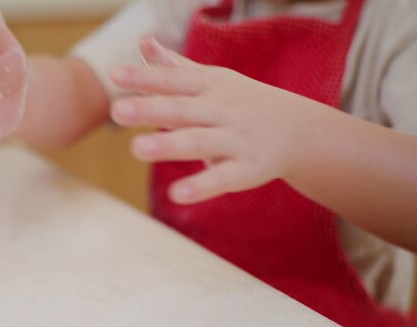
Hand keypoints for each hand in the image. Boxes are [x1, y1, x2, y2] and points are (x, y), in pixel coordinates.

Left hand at [110, 36, 335, 203]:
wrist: (301, 130)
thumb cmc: (242, 103)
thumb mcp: (211, 80)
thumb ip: (173, 67)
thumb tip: (143, 42)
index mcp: (209, 86)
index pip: (173, 80)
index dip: (145, 77)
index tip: (114, 75)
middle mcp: (221, 110)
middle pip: (181, 109)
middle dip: (150, 108)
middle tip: (117, 110)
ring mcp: (235, 139)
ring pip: (199, 141)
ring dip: (169, 145)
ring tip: (137, 148)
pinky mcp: (246, 169)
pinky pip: (222, 177)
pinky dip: (202, 186)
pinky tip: (178, 194)